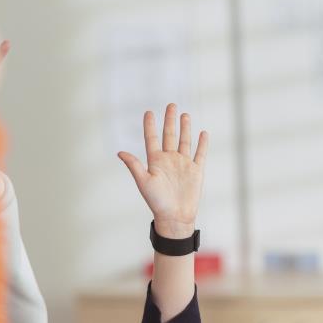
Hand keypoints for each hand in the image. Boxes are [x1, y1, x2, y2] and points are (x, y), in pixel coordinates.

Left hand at [118, 104, 207, 238]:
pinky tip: (202, 133)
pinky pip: (200, 154)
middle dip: (170, 120)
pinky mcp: (196, 171)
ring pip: (184, 141)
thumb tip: (119, 152)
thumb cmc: (157, 202)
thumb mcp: (144, 182)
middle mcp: (169, 160)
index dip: (150, 125)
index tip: (149, 112)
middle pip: (169, 135)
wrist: (175, 217)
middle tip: (171, 105)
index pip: (152, 138)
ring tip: (185, 114)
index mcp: (155, 161)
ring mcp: (183, 164)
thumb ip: (134, 165)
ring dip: (185, 128)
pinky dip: (202, 144)